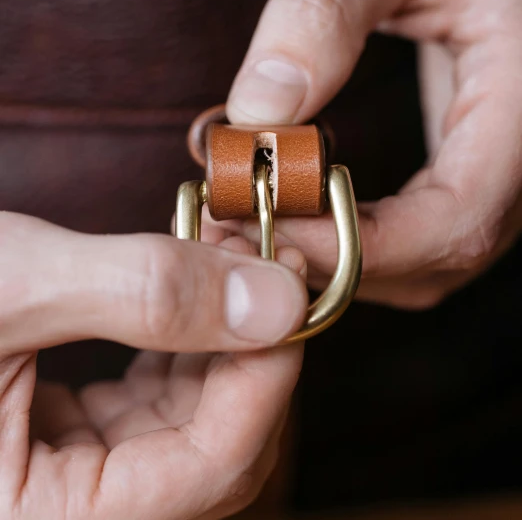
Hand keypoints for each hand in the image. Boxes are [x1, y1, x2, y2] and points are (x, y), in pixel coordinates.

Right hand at [0, 212, 306, 517]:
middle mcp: (59, 508)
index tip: (292, 294)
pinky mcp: (60, 431)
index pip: (208, 473)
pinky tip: (193, 283)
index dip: (265, 381)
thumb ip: (146, 293)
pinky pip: (148, 400)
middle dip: (249, 349)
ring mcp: (60, 472)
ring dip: (220, 336)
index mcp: (39, 519)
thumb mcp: (23, 283)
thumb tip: (277, 301)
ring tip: (230, 254)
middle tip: (270, 260)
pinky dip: (180, 339)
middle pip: (210, 451)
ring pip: (185, 421)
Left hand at [223, 0, 521, 308]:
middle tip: (239, 231)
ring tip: (256, 221)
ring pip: (431, 263)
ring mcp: (507, 168)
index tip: (268, 224)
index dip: (360, 243)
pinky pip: (423, 236)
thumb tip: (259, 111)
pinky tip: (299, 209)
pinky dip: (358, 241)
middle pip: (441, 259)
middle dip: (335, 260)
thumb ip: (323, 9)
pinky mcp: (475, 166)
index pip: (457, 217)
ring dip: (341, 260)